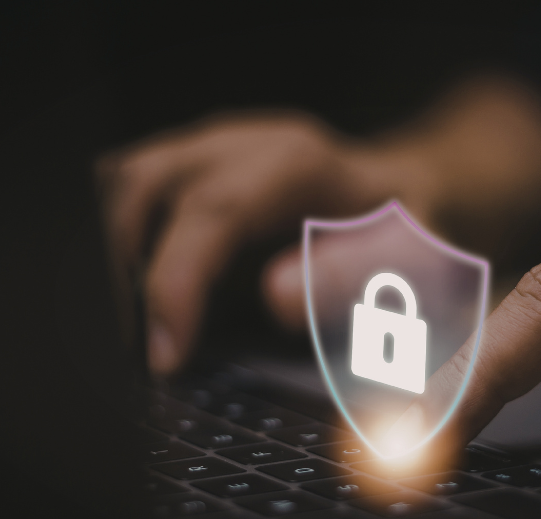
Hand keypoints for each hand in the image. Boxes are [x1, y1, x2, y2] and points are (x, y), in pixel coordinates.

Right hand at [98, 76, 540, 374]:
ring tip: (151, 321)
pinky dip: (135, 238)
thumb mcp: (412, 262)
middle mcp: (252, 141)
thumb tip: (275, 297)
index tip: (165, 355)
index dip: (176, 283)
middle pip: (147, 182)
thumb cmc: (416, 235)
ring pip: (133, 180)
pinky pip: (144, 188)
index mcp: (300, 163)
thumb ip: (356, 278)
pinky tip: (160, 286)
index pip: (211, 210)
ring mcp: (223, 145)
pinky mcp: (207, 163)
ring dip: (124, 253)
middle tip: (153, 346)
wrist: (415, 194)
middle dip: (131, 268)